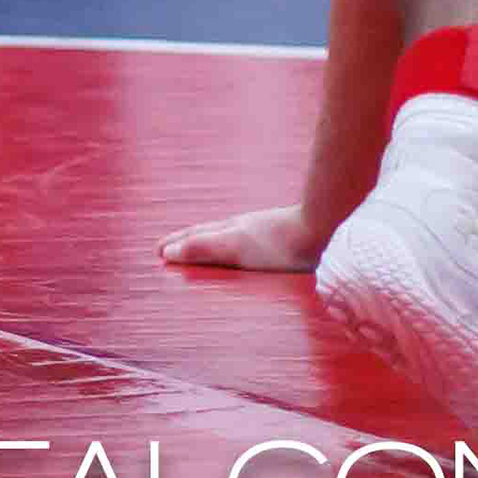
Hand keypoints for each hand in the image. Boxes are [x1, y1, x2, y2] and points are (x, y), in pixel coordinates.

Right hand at [158, 201, 325, 274]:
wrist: (320, 225)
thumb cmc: (278, 242)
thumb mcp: (234, 247)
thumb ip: (201, 249)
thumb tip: (166, 252)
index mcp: (229, 231)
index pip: (195, 237)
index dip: (176, 244)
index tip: (158, 250)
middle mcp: (243, 227)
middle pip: (209, 233)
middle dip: (188, 241)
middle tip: (169, 247)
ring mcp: (261, 230)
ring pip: (227, 235)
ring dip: (209, 242)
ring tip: (201, 248)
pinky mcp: (279, 237)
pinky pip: (246, 241)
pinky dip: (232, 245)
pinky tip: (246, 252)